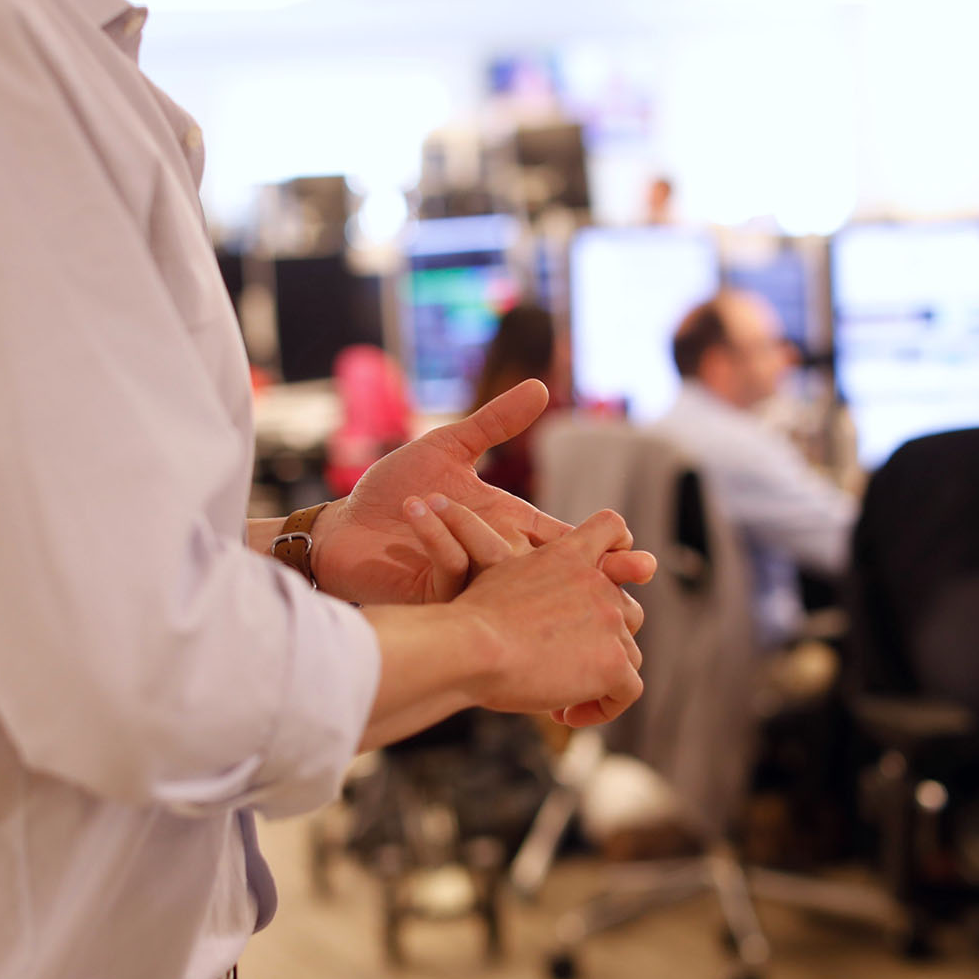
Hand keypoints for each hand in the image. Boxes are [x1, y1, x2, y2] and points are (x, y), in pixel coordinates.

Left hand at [310, 379, 654, 604]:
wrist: (340, 528)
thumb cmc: (392, 491)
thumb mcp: (448, 447)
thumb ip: (495, 422)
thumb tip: (542, 384)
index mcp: (507, 525)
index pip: (566, 541)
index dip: (604, 548)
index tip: (637, 549)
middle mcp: (497, 559)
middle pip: (559, 578)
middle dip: (600, 581)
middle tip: (637, 582)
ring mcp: (471, 581)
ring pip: (522, 592)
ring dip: (550, 589)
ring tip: (581, 588)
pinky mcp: (438, 594)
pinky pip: (460, 575)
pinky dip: (458, 552)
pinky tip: (457, 537)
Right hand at [451, 510, 647, 723]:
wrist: (470, 645)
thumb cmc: (468, 620)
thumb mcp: (496, 577)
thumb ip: (526, 581)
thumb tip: (524, 605)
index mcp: (567, 555)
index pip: (612, 530)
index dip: (622, 552)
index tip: (616, 576)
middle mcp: (598, 583)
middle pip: (628, 612)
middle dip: (604, 642)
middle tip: (564, 666)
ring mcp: (610, 621)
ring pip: (629, 656)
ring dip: (600, 679)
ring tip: (559, 700)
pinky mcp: (613, 663)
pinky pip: (627, 691)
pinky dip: (604, 708)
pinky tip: (565, 716)